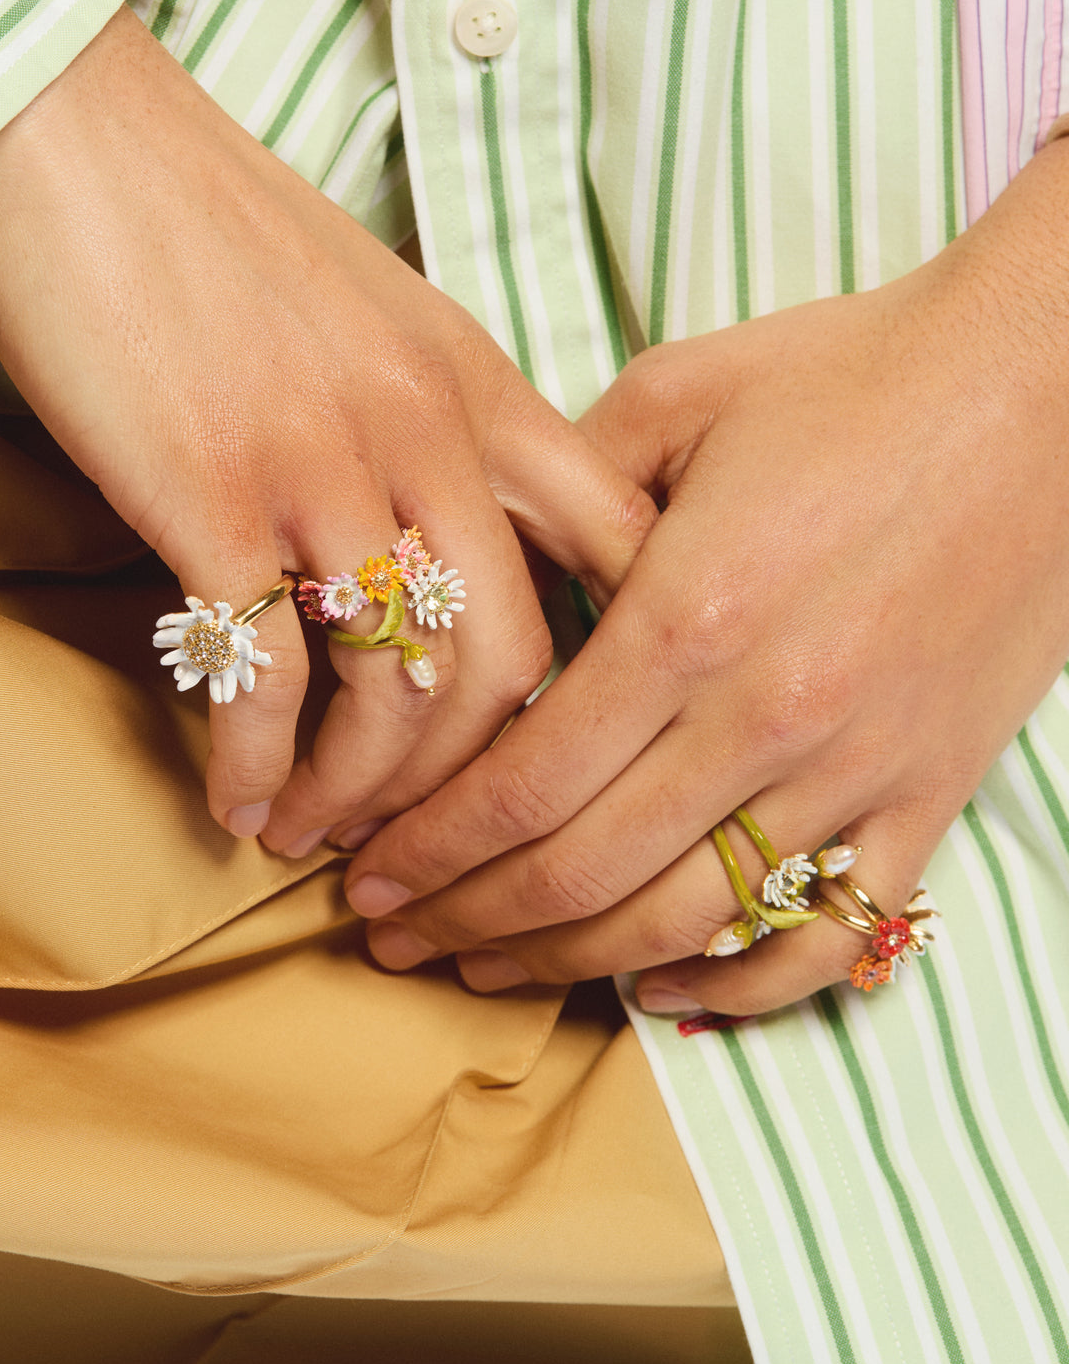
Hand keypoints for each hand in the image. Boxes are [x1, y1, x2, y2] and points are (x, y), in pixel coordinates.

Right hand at [0, 9, 652, 843]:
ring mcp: (323, 460)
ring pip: (397, 684)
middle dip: (471, 786)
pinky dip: (252, 761)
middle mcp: (427, 428)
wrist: (82, 137)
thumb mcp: (383, 315)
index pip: (615, 545)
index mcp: (481, 383)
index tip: (559, 746)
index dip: (614, 666)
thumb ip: (444, 423)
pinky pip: (262, 673)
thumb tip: (460, 549)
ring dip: (360, 793)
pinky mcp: (211, 490)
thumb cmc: (225, 237)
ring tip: (313, 833)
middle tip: (418, 841)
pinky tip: (234, 796)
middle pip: (512, 660)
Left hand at [340, 138, 1068, 1013]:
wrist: (1044, 387)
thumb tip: (491, 564)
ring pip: (686, 921)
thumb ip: (566, 488)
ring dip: (567, 966)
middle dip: (465, 920)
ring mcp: (858, 767)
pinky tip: (661, 989)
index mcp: (689, 613)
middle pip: (582, 872)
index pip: (524, 783)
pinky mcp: (933, 791)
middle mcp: (767, 713)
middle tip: (390, 939)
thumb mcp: (679, 395)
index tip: (363, 876)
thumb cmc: (856, 374)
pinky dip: (742, 983)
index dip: (430, 849)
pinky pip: (831, 932)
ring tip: (486, 970)